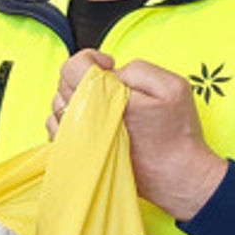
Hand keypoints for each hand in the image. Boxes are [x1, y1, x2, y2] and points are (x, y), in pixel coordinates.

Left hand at [50, 51, 226, 218]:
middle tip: (109, 87)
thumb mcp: (172, 87)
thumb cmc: (177, 135)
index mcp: (107, 99)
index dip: (89, 59)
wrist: (177, 175)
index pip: (72, 67)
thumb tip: (111, 72)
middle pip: (63, 84)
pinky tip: (93, 122)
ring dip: (76, 99)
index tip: (107, 65)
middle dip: (84, 78)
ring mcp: (79, 139)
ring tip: (102, 106)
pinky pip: (57, 130)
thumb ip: (137, 69)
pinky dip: (69, 120)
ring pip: (58, 106)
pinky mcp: (78, 155)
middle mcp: (87, 120)